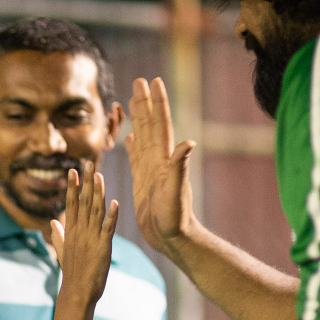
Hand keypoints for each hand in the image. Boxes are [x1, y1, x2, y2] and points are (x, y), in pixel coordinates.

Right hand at [54, 160, 118, 302]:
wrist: (77, 292)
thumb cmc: (72, 273)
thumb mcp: (63, 251)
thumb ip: (58, 235)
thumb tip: (52, 222)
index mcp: (71, 231)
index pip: (71, 204)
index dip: (73, 186)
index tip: (73, 170)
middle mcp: (80, 231)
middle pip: (83, 201)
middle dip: (85, 181)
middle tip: (87, 163)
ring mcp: (91, 238)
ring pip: (95, 210)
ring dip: (97, 192)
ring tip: (99, 175)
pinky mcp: (103, 246)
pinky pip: (108, 228)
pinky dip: (112, 216)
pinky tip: (115, 203)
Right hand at [126, 77, 198, 255]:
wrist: (172, 238)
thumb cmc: (174, 218)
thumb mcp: (176, 192)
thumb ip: (180, 167)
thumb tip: (190, 141)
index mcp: (164, 160)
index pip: (160, 125)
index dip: (157, 103)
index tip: (153, 81)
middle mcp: (159, 161)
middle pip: (150, 125)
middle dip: (145, 103)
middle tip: (139, 81)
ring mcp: (151, 171)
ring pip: (142, 138)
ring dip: (138, 119)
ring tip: (133, 101)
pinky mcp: (143, 183)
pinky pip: (136, 158)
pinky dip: (132, 146)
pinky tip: (129, 138)